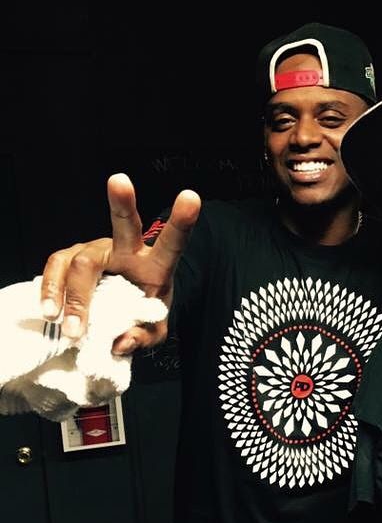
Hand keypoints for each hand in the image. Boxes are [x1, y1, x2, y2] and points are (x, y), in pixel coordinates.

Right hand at [40, 173, 200, 353]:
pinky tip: (49, 311)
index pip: (172, 243)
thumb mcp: (154, 332)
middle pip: (124, 225)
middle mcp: (127, 250)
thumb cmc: (141, 315)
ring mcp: (96, 250)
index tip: (191, 197)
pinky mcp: (71, 258)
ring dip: (76, 296)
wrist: (118, 311)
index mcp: (156, 265)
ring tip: (73, 328)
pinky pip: (56, 268)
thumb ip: (144, 337)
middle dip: (122, 202)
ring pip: (82, 261)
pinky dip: (51, 290)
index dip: (182, 221)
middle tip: (119, 181)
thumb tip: (121, 341)